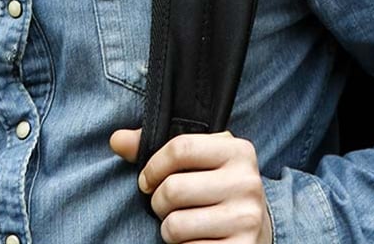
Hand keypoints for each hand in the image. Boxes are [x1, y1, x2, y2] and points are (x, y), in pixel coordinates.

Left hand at [109, 128, 273, 243]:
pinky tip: (196, 240)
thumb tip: (117, 140)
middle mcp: (247, 183)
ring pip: (175, 225)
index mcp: (238, 151)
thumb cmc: (216, 188)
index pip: (181, 148)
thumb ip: (157, 148)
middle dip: (158, 202)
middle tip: (166, 207)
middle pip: (173, 189)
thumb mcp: (198, 161)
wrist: (256, 228)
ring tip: (182, 224)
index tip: (148, 180)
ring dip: (168, 229)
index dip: (153, 166)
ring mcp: (246, 219)